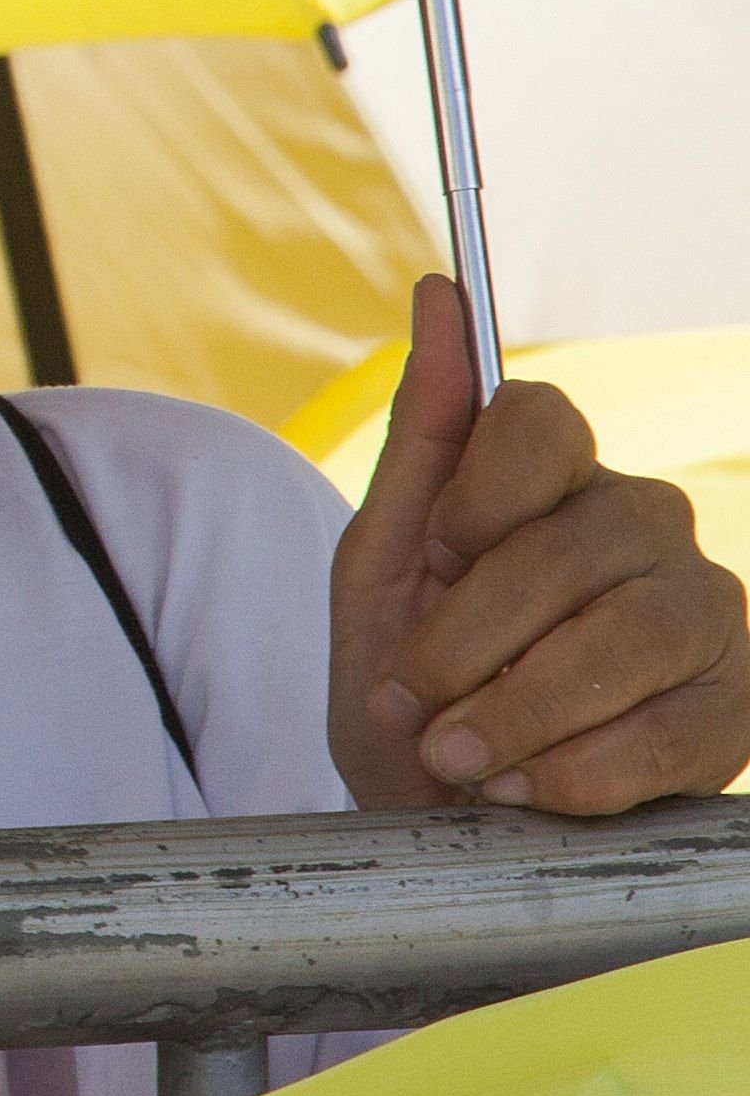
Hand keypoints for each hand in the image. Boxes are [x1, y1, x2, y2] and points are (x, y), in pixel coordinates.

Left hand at [335, 274, 749, 812]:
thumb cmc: (410, 680)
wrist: (439, 805)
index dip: (479, 489)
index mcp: (560, 477)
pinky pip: (669, 734)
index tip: (436, 552)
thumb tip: (436, 290)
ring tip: (460, 752)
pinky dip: (576, 773)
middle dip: (469, 638)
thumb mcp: (382, 561)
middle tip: (415, 698)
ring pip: (631, 638)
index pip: (543, 420)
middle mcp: (649, 528)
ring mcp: (706, 617)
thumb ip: (421, 433)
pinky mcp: (734, 715)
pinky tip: (527, 787)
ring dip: (521, 710)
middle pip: (570, 547)